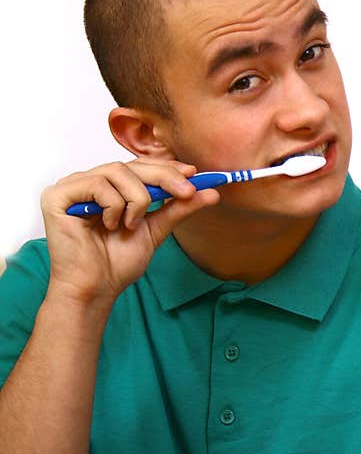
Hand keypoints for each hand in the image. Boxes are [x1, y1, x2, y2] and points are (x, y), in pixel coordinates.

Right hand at [40, 157, 219, 313]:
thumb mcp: (156, 229)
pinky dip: (113, 205)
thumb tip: (210, 192)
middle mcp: (89, 183)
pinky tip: (111, 225)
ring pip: (117, 171)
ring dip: (137, 198)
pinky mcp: (57, 196)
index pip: (140, 167)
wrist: (97, 288)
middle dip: (164, 177)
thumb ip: (178, 208)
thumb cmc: (118, 262)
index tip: (193, 173)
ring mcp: (72, 187)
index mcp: (109, 188)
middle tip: (188, 191)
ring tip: (134, 223)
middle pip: (131, 165)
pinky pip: (97, 184)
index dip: (167, 167)